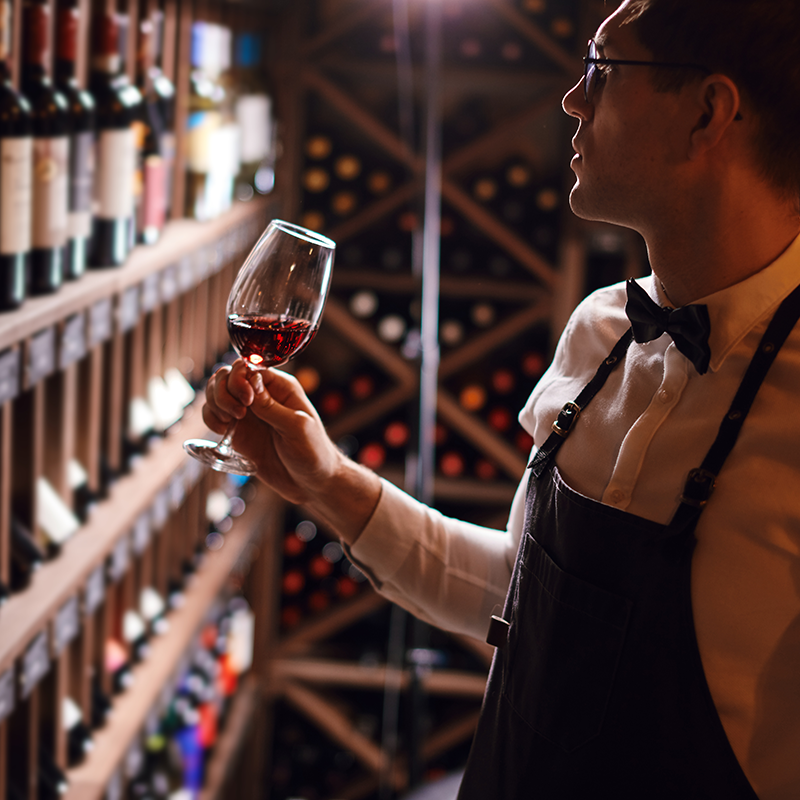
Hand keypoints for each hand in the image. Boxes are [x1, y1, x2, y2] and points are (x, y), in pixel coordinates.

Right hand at [202, 359, 343, 505]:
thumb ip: (272, 406)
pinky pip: (213, 415)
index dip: (240, 380)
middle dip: (223, 390)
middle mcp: (261, 395)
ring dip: (214, 402)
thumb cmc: (313, 452)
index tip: (247, 402)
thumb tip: (252, 380)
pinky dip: (210, 418)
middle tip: (237, 415)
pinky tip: (221, 430)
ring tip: (229, 422)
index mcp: (280, 387)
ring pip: (216, 392)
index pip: (249, 367)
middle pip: (227, 376)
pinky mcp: (238, 431)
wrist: (310, 483)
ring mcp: (247, 413)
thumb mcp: (297, 428)